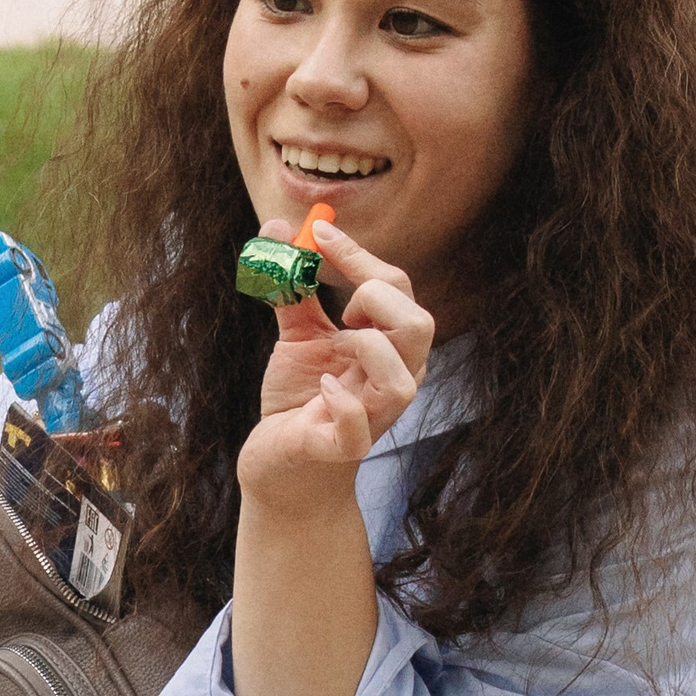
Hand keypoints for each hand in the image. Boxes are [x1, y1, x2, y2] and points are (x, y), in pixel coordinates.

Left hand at [237, 217, 431, 520]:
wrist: (279, 466)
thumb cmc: (299, 399)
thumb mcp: (298, 337)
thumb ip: (293, 285)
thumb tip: (276, 228)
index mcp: (388, 347)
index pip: (396, 289)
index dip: (358, 255)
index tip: (318, 231)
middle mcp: (391, 380)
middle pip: (419, 326)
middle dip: (378, 298)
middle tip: (342, 307)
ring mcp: (372, 418)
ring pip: (402, 381)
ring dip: (369, 350)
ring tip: (338, 346)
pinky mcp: (339, 449)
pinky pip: (358, 429)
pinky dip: (341, 404)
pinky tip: (320, 388)